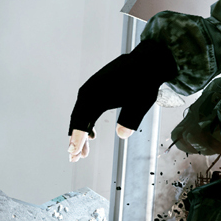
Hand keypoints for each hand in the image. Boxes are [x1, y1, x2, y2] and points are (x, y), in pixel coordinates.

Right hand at [68, 40, 176, 159]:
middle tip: (75, 158)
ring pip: (81, 115)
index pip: (81, 121)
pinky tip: (92, 134)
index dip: (77, 138)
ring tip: (83, 151)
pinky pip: (86, 108)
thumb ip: (130, 119)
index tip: (73, 153)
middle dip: (76, 139)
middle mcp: (89, 91)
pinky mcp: (95, 88)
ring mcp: (91, 89)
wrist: (147, 62)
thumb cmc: (143, 81)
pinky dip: (87, 123)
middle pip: (77, 119)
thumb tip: (122, 134)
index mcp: (96, 95)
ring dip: (81, 133)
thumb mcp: (140, 103)